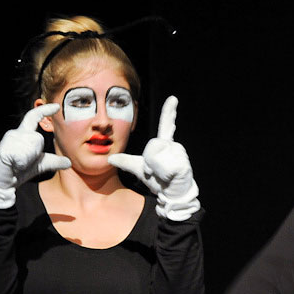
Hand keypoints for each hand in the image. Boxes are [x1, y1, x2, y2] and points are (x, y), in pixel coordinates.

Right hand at [0, 104, 69, 207]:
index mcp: (24, 134)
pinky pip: (23, 156)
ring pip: (32, 146)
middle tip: (25, 162)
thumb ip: (53, 161)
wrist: (1, 181)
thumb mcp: (40, 164)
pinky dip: (22, 164)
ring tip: (19, 163)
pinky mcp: (4, 149)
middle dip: (36, 153)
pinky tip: (15, 165)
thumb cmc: (18, 170)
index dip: (45, 110)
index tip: (56, 106)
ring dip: (29, 159)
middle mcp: (16, 133)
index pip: (34, 117)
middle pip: (38, 138)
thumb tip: (69, 162)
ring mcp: (9, 140)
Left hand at [109, 96, 199, 219]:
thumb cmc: (158, 180)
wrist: (171, 194)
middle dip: (149, 160)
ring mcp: (180, 155)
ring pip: (157, 157)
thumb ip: (126, 162)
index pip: (165, 125)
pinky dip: (163, 174)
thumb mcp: (139, 169)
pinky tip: (170, 177)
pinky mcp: (183, 165)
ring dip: (155, 169)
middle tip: (155, 171)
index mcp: (165, 145)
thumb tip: (109, 158)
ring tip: (163, 175)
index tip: (173, 99)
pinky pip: (165, 167)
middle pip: (153, 145)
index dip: (169, 112)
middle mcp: (174, 147)